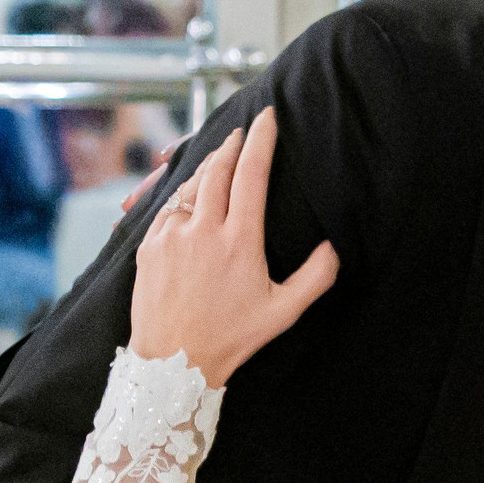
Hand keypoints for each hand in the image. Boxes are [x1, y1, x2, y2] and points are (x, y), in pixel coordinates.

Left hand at [129, 108, 337, 385]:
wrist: (172, 364)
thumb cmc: (230, 339)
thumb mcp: (282, 313)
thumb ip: (315, 277)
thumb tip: (334, 246)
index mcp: (239, 241)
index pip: (252, 174)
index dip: (261, 140)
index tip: (267, 118)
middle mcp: (203, 231)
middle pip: (218, 169)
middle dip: (232, 144)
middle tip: (243, 131)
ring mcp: (172, 236)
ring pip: (190, 185)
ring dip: (207, 167)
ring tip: (220, 158)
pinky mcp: (149, 246)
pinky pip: (167, 208)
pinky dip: (182, 195)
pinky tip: (190, 195)